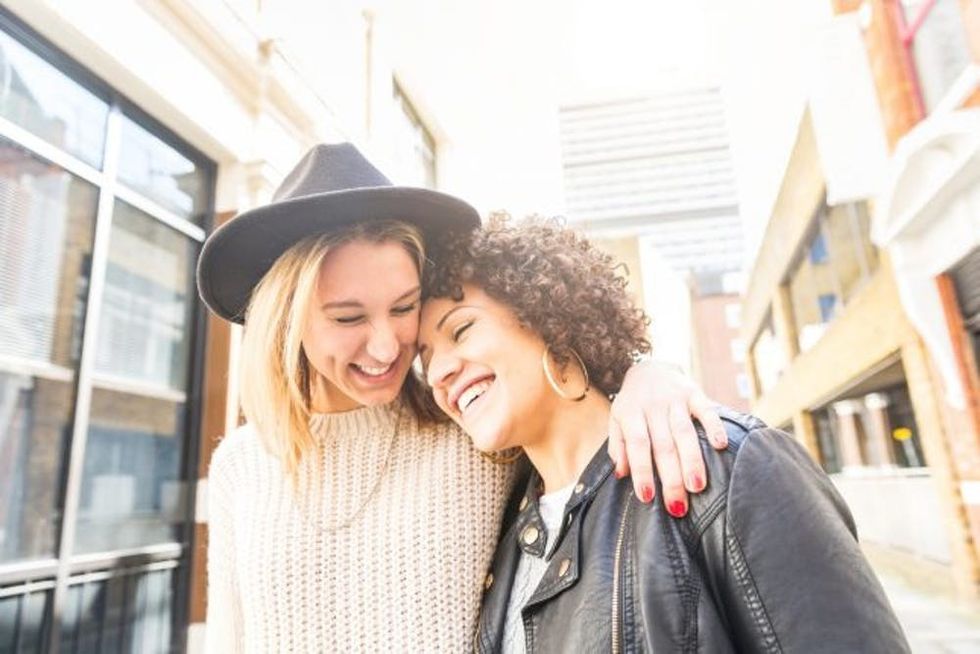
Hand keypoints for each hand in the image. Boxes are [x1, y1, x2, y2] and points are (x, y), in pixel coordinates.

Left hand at [607, 360, 726, 515]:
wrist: (650, 368)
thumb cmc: (633, 405)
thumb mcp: (617, 421)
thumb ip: (619, 446)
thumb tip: (621, 474)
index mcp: (630, 413)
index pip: (637, 445)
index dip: (641, 471)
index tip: (647, 497)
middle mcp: (653, 405)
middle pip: (663, 445)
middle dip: (671, 477)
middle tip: (678, 506)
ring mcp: (675, 398)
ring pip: (684, 432)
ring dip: (692, 460)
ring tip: (697, 487)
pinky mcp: (695, 393)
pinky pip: (706, 410)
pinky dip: (714, 426)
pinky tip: (721, 446)